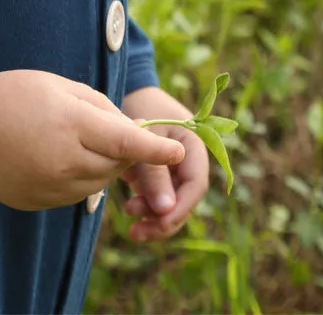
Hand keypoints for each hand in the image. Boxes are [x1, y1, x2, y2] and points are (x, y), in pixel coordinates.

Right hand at [0, 70, 184, 210]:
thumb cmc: (13, 94)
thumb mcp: (59, 85)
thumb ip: (99, 106)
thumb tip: (129, 128)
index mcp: (72, 124)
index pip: (127, 140)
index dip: (156, 147)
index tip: (178, 150)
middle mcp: (66, 161)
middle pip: (116, 162)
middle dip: (125, 148)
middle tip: (113, 127)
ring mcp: (53, 187)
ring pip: (100, 181)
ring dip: (103, 163)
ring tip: (81, 138)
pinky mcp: (41, 202)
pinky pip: (77, 193)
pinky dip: (81, 176)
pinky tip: (60, 156)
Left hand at [119, 86, 209, 240]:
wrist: (127, 91)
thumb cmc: (137, 107)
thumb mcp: (144, 137)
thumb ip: (154, 173)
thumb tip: (165, 211)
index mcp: (194, 146)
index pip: (195, 185)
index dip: (180, 207)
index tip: (159, 220)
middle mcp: (188, 160)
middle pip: (183, 199)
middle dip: (162, 218)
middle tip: (136, 230)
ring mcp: (174, 167)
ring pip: (170, 202)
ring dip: (151, 214)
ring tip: (128, 211)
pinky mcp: (160, 172)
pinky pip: (157, 195)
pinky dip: (145, 203)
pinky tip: (128, 203)